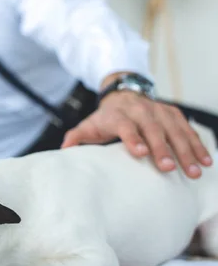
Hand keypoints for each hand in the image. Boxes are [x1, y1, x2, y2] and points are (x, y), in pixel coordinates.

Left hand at [61, 90, 212, 178]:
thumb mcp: (89, 125)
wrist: (123, 95)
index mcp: (119, 115)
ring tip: (194, 170)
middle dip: (163, 149)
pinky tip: (206, 161)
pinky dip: (198, 144)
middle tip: (170, 169)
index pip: (126, 126)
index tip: (141, 154)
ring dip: (186, 150)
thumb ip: (76, 137)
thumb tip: (63, 150)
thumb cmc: (105, 118)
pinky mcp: (173, 114)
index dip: (133, 138)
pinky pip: (187, 130)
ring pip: (175, 130)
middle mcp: (141, 111)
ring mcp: (159, 111)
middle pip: (153, 129)